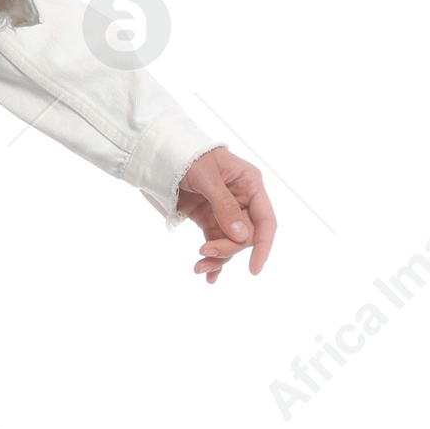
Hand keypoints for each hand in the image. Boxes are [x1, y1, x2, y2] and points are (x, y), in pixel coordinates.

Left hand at [176, 148, 276, 285]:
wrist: (164, 153)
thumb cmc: (189, 156)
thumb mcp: (207, 177)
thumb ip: (224, 205)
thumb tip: (241, 236)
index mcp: (250, 185)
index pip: (265, 220)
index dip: (263, 245)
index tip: (254, 268)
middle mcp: (243, 200)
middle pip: (246, 236)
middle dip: (228, 249)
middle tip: (205, 253)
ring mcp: (226, 211)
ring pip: (231, 243)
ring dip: (218, 258)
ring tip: (199, 268)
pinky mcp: (210, 219)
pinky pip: (216, 242)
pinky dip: (213, 259)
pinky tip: (208, 275)